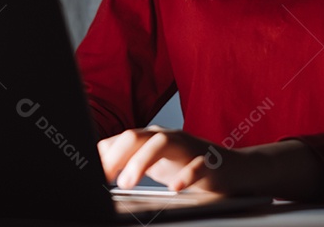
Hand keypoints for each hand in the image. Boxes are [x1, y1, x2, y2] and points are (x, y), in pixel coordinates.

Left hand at [98, 126, 247, 193]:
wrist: (233, 170)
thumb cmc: (187, 166)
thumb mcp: (155, 164)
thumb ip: (129, 163)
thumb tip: (99, 170)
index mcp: (151, 138)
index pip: (121, 140)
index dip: (103, 155)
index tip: (90, 174)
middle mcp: (168, 138)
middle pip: (137, 136)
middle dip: (117, 155)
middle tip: (105, 179)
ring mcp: (189, 147)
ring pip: (163, 143)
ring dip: (141, 161)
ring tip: (127, 183)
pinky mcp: (210, 162)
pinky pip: (198, 164)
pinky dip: (186, 175)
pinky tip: (174, 188)